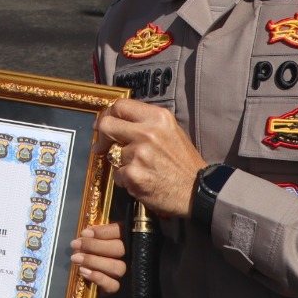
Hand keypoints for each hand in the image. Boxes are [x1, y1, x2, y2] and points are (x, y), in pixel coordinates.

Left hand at [70, 222, 126, 293]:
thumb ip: (92, 237)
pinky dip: (98, 278)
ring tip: (76, 258)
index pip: (119, 232)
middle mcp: (128, 256)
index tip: (84, 233)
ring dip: (93, 262)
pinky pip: (113, 285)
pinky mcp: (116, 288)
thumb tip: (86, 235)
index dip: (103, 232)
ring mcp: (124, 273)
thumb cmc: (89, 253)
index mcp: (123, 239)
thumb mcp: (91, 241)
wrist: (87, 281)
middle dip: (94, 246)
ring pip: (117, 267)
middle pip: (118, 249)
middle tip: (75, 244)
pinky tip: (83, 271)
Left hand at [94, 99, 206, 217]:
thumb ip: (144, 123)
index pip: (120, 106)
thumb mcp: (170, 131)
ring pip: (112, 155)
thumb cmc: (183, 162)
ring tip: (142, 169)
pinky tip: (143, 181)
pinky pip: (117, 174)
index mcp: (157, 117)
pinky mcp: (133, 175)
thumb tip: (115, 120)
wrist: (197, 191)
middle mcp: (147, 132)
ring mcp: (139, 154)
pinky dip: (126, 180)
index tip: (103, 124)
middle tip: (101, 146)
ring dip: (121, 164)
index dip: (107, 115)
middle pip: (107, 125)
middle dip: (101, 136)